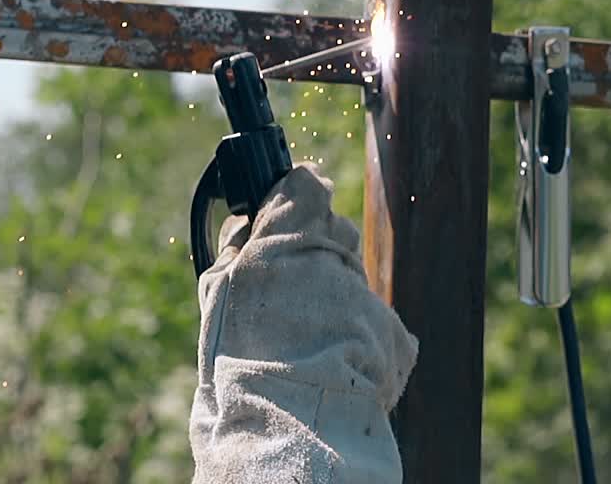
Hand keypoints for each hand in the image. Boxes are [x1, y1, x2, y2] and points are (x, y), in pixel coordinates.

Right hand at [189, 164, 417, 482]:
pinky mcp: (393, 332)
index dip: (293, 195)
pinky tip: (330, 359)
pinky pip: (374, 318)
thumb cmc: (240, 361)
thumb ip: (233, 251)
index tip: (285, 208)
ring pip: (352, 275)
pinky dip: (358, 333)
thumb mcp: (216, 296)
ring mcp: (366, 295)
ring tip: (305, 333)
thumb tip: (243, 226)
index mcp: (284, 240)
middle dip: (314, 246)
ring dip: (334, 292)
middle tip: (286, 284)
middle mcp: (332, 257)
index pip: (302, 184)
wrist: (291, 425)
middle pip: (332, 229)